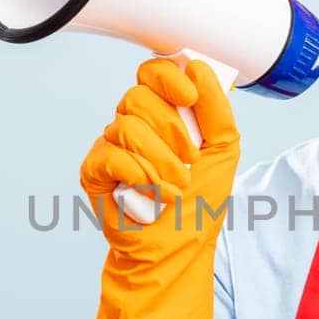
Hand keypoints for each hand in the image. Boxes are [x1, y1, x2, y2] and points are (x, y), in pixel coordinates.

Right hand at [77, 57, 239, 318]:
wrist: (176, 253)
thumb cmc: (199, 206)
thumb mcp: (224, 152)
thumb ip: (217, 108)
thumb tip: (200, 65)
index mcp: (163, 115)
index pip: (153, 72)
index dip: (168, 76)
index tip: (189, 96)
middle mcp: (133, 125)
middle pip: (139, 97)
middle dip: (172, 132)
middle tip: (189, 164)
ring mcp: (110, 147)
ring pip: (126, 126)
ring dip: (161, 162)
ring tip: (176, 190)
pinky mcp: (94, 173)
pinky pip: (111, 155)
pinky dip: (138, 176)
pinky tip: (151, 196)